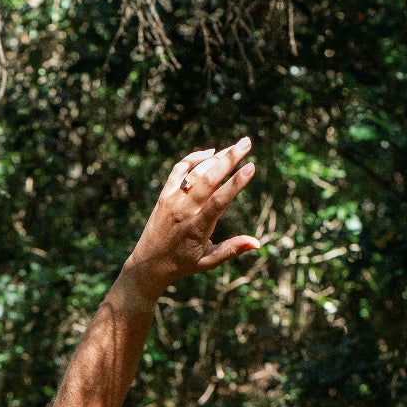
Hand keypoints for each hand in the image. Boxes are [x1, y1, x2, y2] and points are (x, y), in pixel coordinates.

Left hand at [119, 138, 259, 298]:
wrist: (149, 263)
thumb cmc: (183, 263)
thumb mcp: (208, 261)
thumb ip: (232, 249)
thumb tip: (257, 243)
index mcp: (197, 228)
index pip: (219, 202)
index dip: (235, 184)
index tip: (251, 167)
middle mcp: (184, 211)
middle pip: (208, 179)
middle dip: (229, 159)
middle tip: (247, 142)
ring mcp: (172, 201)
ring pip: (195, 172)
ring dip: (216, 158)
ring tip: (236, 147)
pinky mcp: (164, 195)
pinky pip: (178, 171)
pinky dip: (193, 159)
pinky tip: (210, 153)